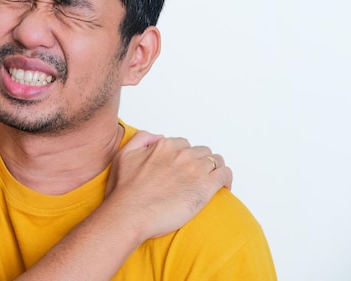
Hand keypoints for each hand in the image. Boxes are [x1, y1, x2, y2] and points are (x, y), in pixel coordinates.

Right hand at [104, 131, 231, 242]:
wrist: (129, 214)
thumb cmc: (124, 191)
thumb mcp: (123, 155)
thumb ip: (141, 138)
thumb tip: (158, 136)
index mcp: (164, 146)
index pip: (183, 145)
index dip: (184, 156)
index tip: (182, 168)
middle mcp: (181, 154)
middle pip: (201, 152)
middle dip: (200, 162)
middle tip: (195, 177)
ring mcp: (194, 169)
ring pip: (215, 160)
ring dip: (213, 169)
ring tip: (210, 181)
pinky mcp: (205, 187)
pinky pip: (225, 174)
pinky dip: (226, 179)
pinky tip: (222, 187)